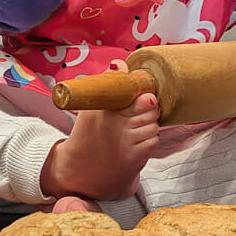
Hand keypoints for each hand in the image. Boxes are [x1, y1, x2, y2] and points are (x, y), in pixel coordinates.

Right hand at [40, 61, 159, 201]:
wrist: (80, 173)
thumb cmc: (89, 137)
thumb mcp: (91, 109)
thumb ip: (107, 85)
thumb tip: (119, 63)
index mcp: (100, 108)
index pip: (130, 91)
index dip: (140, 92)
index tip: (141, 93)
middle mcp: (113, 123)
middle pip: (148, 105)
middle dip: (149, 106)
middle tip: (141, 110)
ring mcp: (125, 141)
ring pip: (153, 123)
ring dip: (150, 123)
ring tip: (136, 127)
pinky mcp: (134, 157)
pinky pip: (154, 140)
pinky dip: (150, 139)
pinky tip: (138, 140)